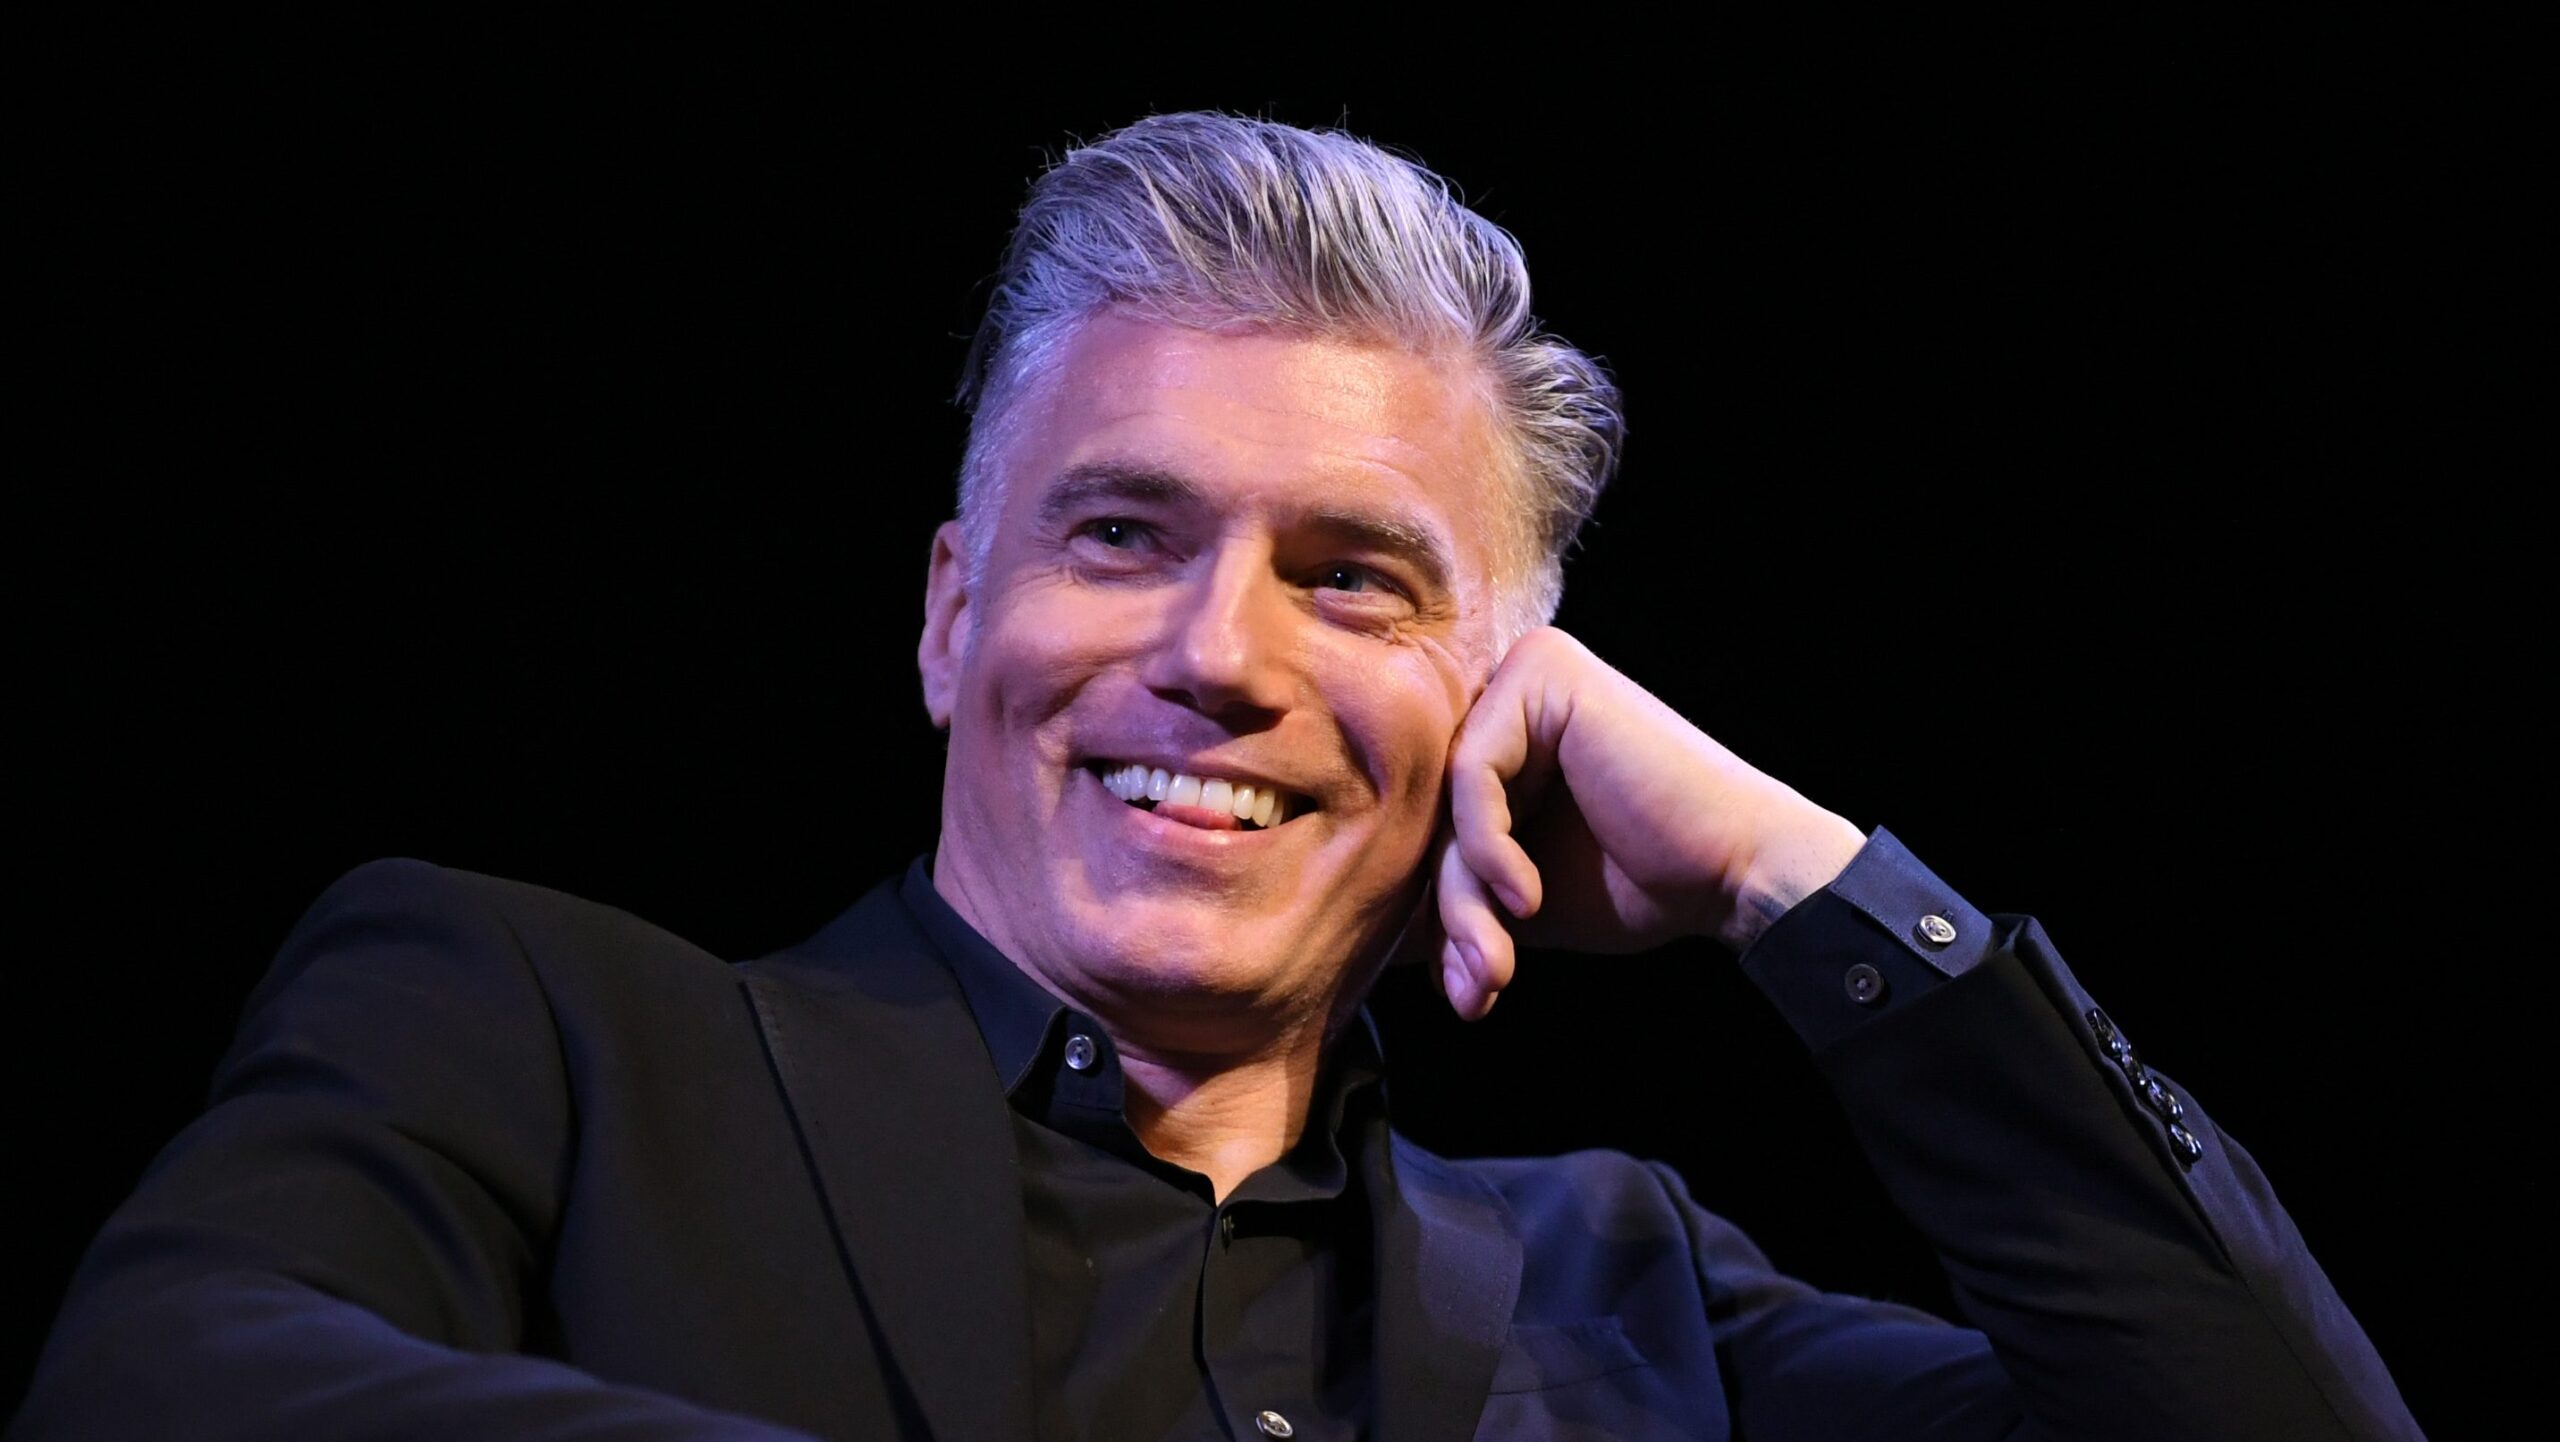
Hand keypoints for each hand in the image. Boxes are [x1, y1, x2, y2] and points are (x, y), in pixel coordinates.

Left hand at [1431, 627, 1867, 1018]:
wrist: (1738, 874)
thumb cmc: (1640, 884)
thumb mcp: (1518, 902)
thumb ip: (1450, 902)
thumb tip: (1364, 939)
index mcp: (1499, 737)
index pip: (1429, 824)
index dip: (1439, 913)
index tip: (1465, 990)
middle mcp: (1505, 692)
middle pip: (1433, 815)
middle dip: (1452, 916)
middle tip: (1478, 988)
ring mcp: (1525, 673)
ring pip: (1447, 802)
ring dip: (1466, 900)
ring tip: (1499, 963)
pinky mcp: (1546, 673)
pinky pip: (1474, 774)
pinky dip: (1489, 849)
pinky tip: (1529, 898)